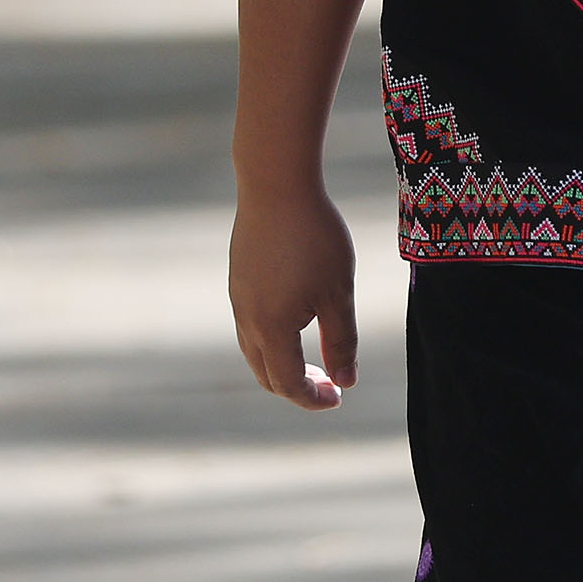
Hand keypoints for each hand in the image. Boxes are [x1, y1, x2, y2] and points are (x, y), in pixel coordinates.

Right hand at [229, 185, 358, 409]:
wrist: (276, 183)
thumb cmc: (314, 238)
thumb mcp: (337, 293)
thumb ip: (342, 342)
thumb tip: (344, 381)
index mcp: (271, 329)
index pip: (289, 383)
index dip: (313, 398)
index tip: (339, 397)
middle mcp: (246, 319)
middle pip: (266, 373)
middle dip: (296, 386)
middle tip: (329, 382)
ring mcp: (237, 297)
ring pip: (255, 349)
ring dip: (282, 363)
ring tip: (314, 356)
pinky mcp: (237, 277)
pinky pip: (250, 324)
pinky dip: (271, 339)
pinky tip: (296, 318)